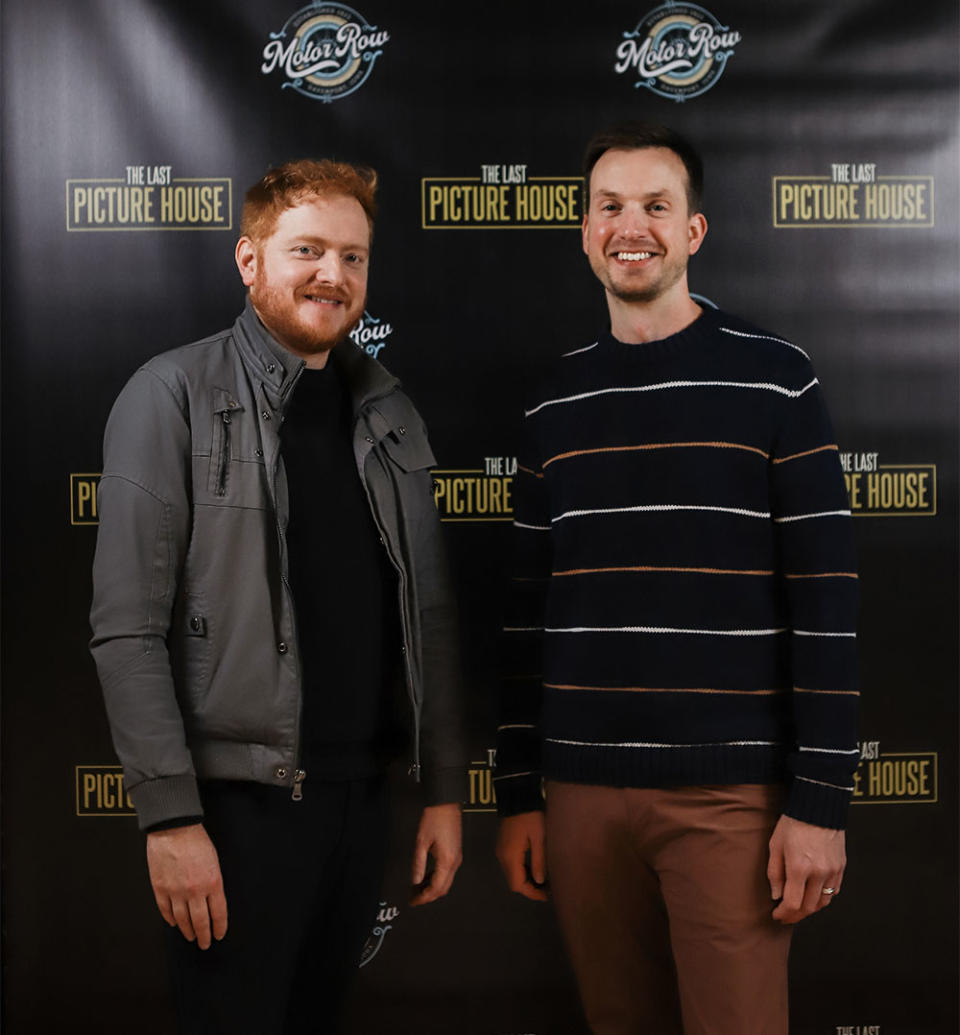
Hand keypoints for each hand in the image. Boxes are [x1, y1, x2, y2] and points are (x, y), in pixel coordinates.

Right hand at [146, 823, 227, 948]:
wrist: (174, 828)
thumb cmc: (196, 839)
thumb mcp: (214, 860)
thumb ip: (213, 882)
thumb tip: (212, 900)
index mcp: (212, 882)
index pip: (218, 913)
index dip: (219, 927)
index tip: (219, 935)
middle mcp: (195, 890)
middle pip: (200, 922)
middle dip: (204, 935)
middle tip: (205, 943)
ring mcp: (176, 891)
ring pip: (182, 920)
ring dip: (187, 930)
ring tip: (191, 936)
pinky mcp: (160, 888)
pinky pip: (166, 910)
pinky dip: (170, 919)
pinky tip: (174, 923)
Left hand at [410, 803, 461, 905]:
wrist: (446, 804)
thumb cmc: (434, 818)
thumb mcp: (421, 842)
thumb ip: (418, 864)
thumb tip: (415, 880)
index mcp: (447, 860)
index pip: (436, 888)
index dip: (424, 897)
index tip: (413, 901)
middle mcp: (455, 861)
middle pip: (443, 888)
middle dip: (428, 896)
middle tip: (413, 897)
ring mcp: (457, 857)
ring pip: (446, 882)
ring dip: (432, 888)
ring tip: (417, 889)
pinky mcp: (455, 853)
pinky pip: (447, 873)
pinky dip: (436, 879)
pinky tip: (426, 877)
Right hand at [496, 811, 547, 901]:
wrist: (518, 797)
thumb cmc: (531, 816)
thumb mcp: (539, 838)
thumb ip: (539, 861)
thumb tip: (540, 881)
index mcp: (510, 856)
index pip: (517, 885)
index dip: (532, 893)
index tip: (546, 895)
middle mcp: (502, 856)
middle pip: (513, 882)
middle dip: (530, 889)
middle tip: (547, 890)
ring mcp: (501, 850)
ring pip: (512, 874)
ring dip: (526, 880)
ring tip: (544, 881)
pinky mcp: (504, 845)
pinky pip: (511, 865)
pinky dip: (522, 871)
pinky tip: (534, 868)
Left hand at [767, 815, 845, 923]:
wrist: (818, 807)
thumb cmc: (794, 823)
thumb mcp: (775, 845)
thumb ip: (774, 873)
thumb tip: (776, 895)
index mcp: (799, 867)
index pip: (792, 903)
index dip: (783, 914)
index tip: (776, 915)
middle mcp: (819, 872)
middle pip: (808, 907)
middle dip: (795, 916)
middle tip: (785, 916)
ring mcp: (833, 871)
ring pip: (823, 903)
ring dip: (809, 909)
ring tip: (797, 908)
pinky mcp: (841, 868)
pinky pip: (834, 891)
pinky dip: (822, 898)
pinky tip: (812, 896)